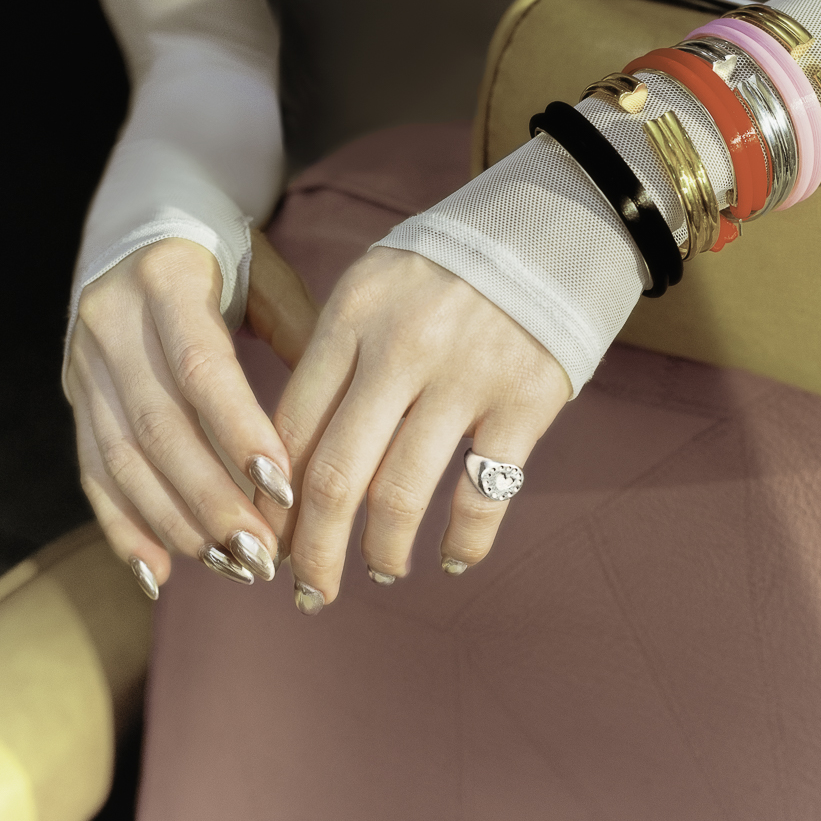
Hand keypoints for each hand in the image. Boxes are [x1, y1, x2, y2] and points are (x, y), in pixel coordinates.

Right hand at [67, 231, 317, 592]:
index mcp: (165, 279)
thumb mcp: (268, 274)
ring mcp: (85, 362)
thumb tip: (344, 413)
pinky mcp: (76, 395)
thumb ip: (301, 334)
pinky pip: (92, 472)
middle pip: (158, 426)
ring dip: (176, 522)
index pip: (199, 365)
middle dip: (211, 499)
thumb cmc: (229, 253)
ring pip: (122, 458)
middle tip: (263, 553)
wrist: (146, 220)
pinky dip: (124, 528)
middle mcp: (112, 321)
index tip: (283, 486)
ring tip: (231, 566)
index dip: (237, 429)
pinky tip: (160, 573)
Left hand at [274, 247, 570, 609]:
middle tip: (307, 591)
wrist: (551, 228)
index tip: (269, 539)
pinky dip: (464, 542)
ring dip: (382, 553)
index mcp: (352, 315)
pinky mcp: (526, 401)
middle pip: (333, 477)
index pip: (290, 427)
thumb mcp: (375, 291)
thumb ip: (332, 363)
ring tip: (380, 570)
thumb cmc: (445, 274)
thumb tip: (285, 472)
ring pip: (400, 496)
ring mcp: (466, 375)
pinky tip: (453, 556)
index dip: (272, 500)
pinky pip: (482, 496)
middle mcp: (402, 346)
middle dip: (312, 552)